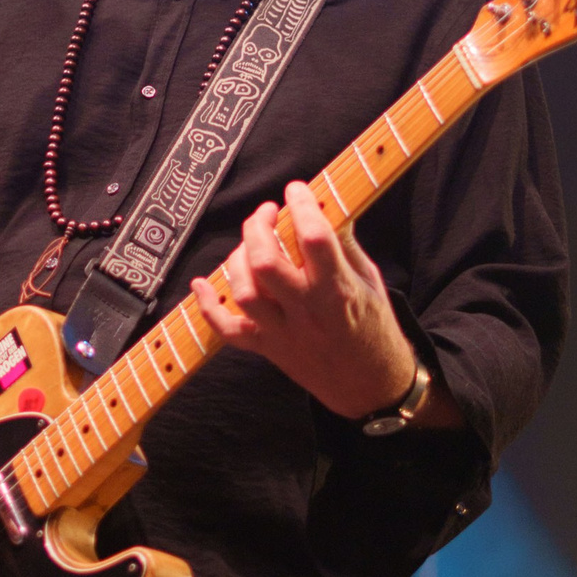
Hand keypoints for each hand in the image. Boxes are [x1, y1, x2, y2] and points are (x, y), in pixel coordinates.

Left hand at [191, 180, 445, 423]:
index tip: (295, 190)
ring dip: (238, 260)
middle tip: (267, 213)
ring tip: (250, 243)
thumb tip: (324, 208)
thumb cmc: (374, 328)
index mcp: (339, 291)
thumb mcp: (370, 282)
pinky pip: (229, 330)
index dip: (301, 206)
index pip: (315, 239)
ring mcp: (284, 333)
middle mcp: (307, 311)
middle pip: (266, 263)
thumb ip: (345, 246)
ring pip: (245, 292)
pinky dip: (209, 307)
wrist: (370, 387)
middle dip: (259, 228)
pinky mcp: (269, 349)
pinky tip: (202, 284)